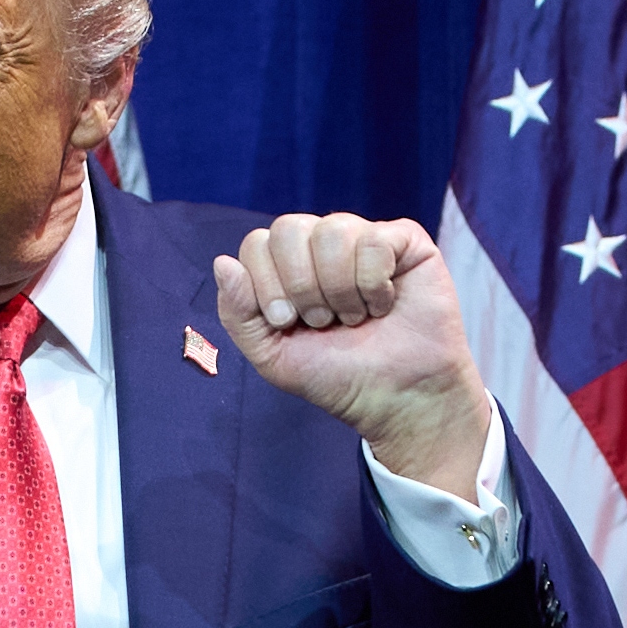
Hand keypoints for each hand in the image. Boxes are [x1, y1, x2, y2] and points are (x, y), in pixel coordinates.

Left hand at [212, 214, 494, 497]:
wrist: (396, 399)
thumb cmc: (337, 378)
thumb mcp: (273, 357)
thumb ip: (237, 313)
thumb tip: (223, 261)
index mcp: (288, 266)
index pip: (257, 243)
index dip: (267, 285)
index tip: (288, 322)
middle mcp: (322, 245)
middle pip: (289, 228)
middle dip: (301, 285)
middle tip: (323, 321)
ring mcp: (363, 238)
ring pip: (332, 231)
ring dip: (340, 289)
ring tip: (355, 318)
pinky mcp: (404, 241)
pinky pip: (375, 240)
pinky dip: (374, 284)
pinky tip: (384, 305)